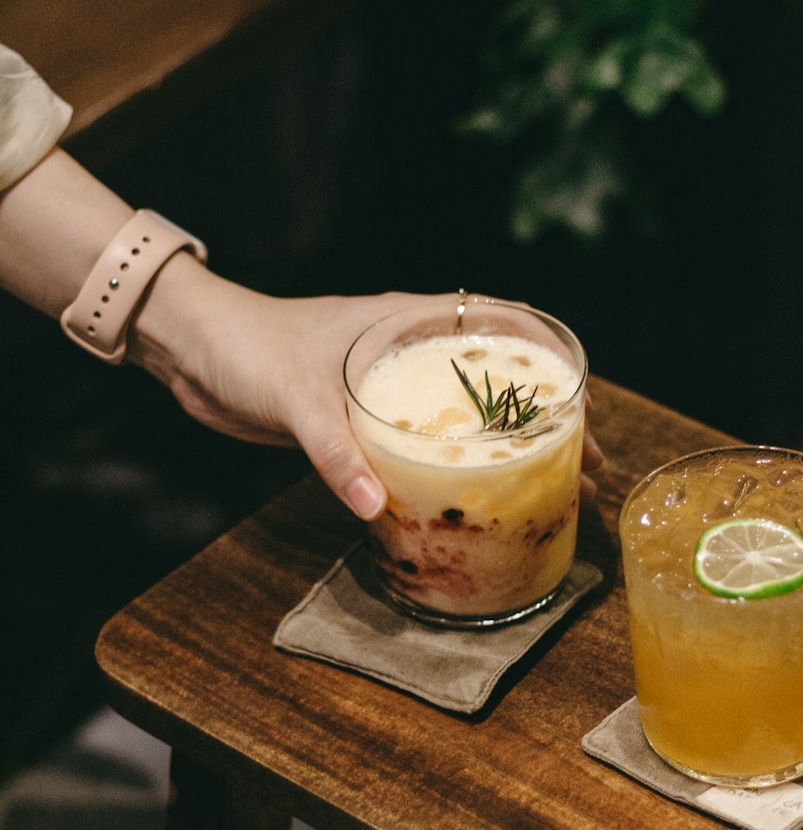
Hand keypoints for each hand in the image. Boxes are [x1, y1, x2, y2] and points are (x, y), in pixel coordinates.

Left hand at [133, 262, 602, 517]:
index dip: (546, 359)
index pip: (496, 323)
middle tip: (584, 466)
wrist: (192, 351)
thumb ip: (335, 453)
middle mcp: (404, 349)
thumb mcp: (297, 399)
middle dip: (544, 420)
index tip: (583, 402)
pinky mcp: (360, 418)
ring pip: (462, 414)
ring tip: (547, 489)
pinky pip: (423, 442)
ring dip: (504, 447)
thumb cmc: (247, 349)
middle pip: (493, 379)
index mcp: (404, 322)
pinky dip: (454, 466)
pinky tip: (468, 500)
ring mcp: (384, 384)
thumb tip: (376, 507)